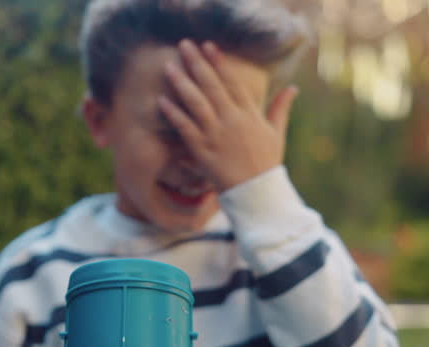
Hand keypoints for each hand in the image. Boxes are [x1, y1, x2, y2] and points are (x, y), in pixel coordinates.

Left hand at [158, 39, 298, 192]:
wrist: (257, 192)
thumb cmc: (267, 163)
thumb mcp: (277, 133)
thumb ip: (281, 108)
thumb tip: (293, 88)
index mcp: (249, 114)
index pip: (232, 82)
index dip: (219, 63)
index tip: (208, 46)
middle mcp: (232, 120)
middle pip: (211, 86)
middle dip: (197, 64)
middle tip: (184, 45)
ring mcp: (216, 134)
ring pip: (196, 103)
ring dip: (181, 83)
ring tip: (169, 67)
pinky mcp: (203, 150)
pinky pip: (185, 128)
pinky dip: (174, 113)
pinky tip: (162, 100)